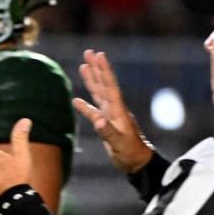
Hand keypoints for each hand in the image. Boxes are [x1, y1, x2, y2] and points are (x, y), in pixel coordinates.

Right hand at [75, 50, 152, 173]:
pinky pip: (92, 110)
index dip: (104, 70)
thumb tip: (97, 120)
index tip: (99, 55)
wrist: (137, 162)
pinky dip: (84, 105)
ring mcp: (109, 115)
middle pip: (103, 84)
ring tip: (84, 65)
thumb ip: (108, 132)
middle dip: (96, 68)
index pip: (110, 86)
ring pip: (98, 93)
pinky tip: (76, 100)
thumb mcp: (120, 143)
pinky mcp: (105, 124)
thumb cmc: (131, 153)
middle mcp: (114, 109)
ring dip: (91, 79)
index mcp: (118, 110)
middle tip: (89, 52)